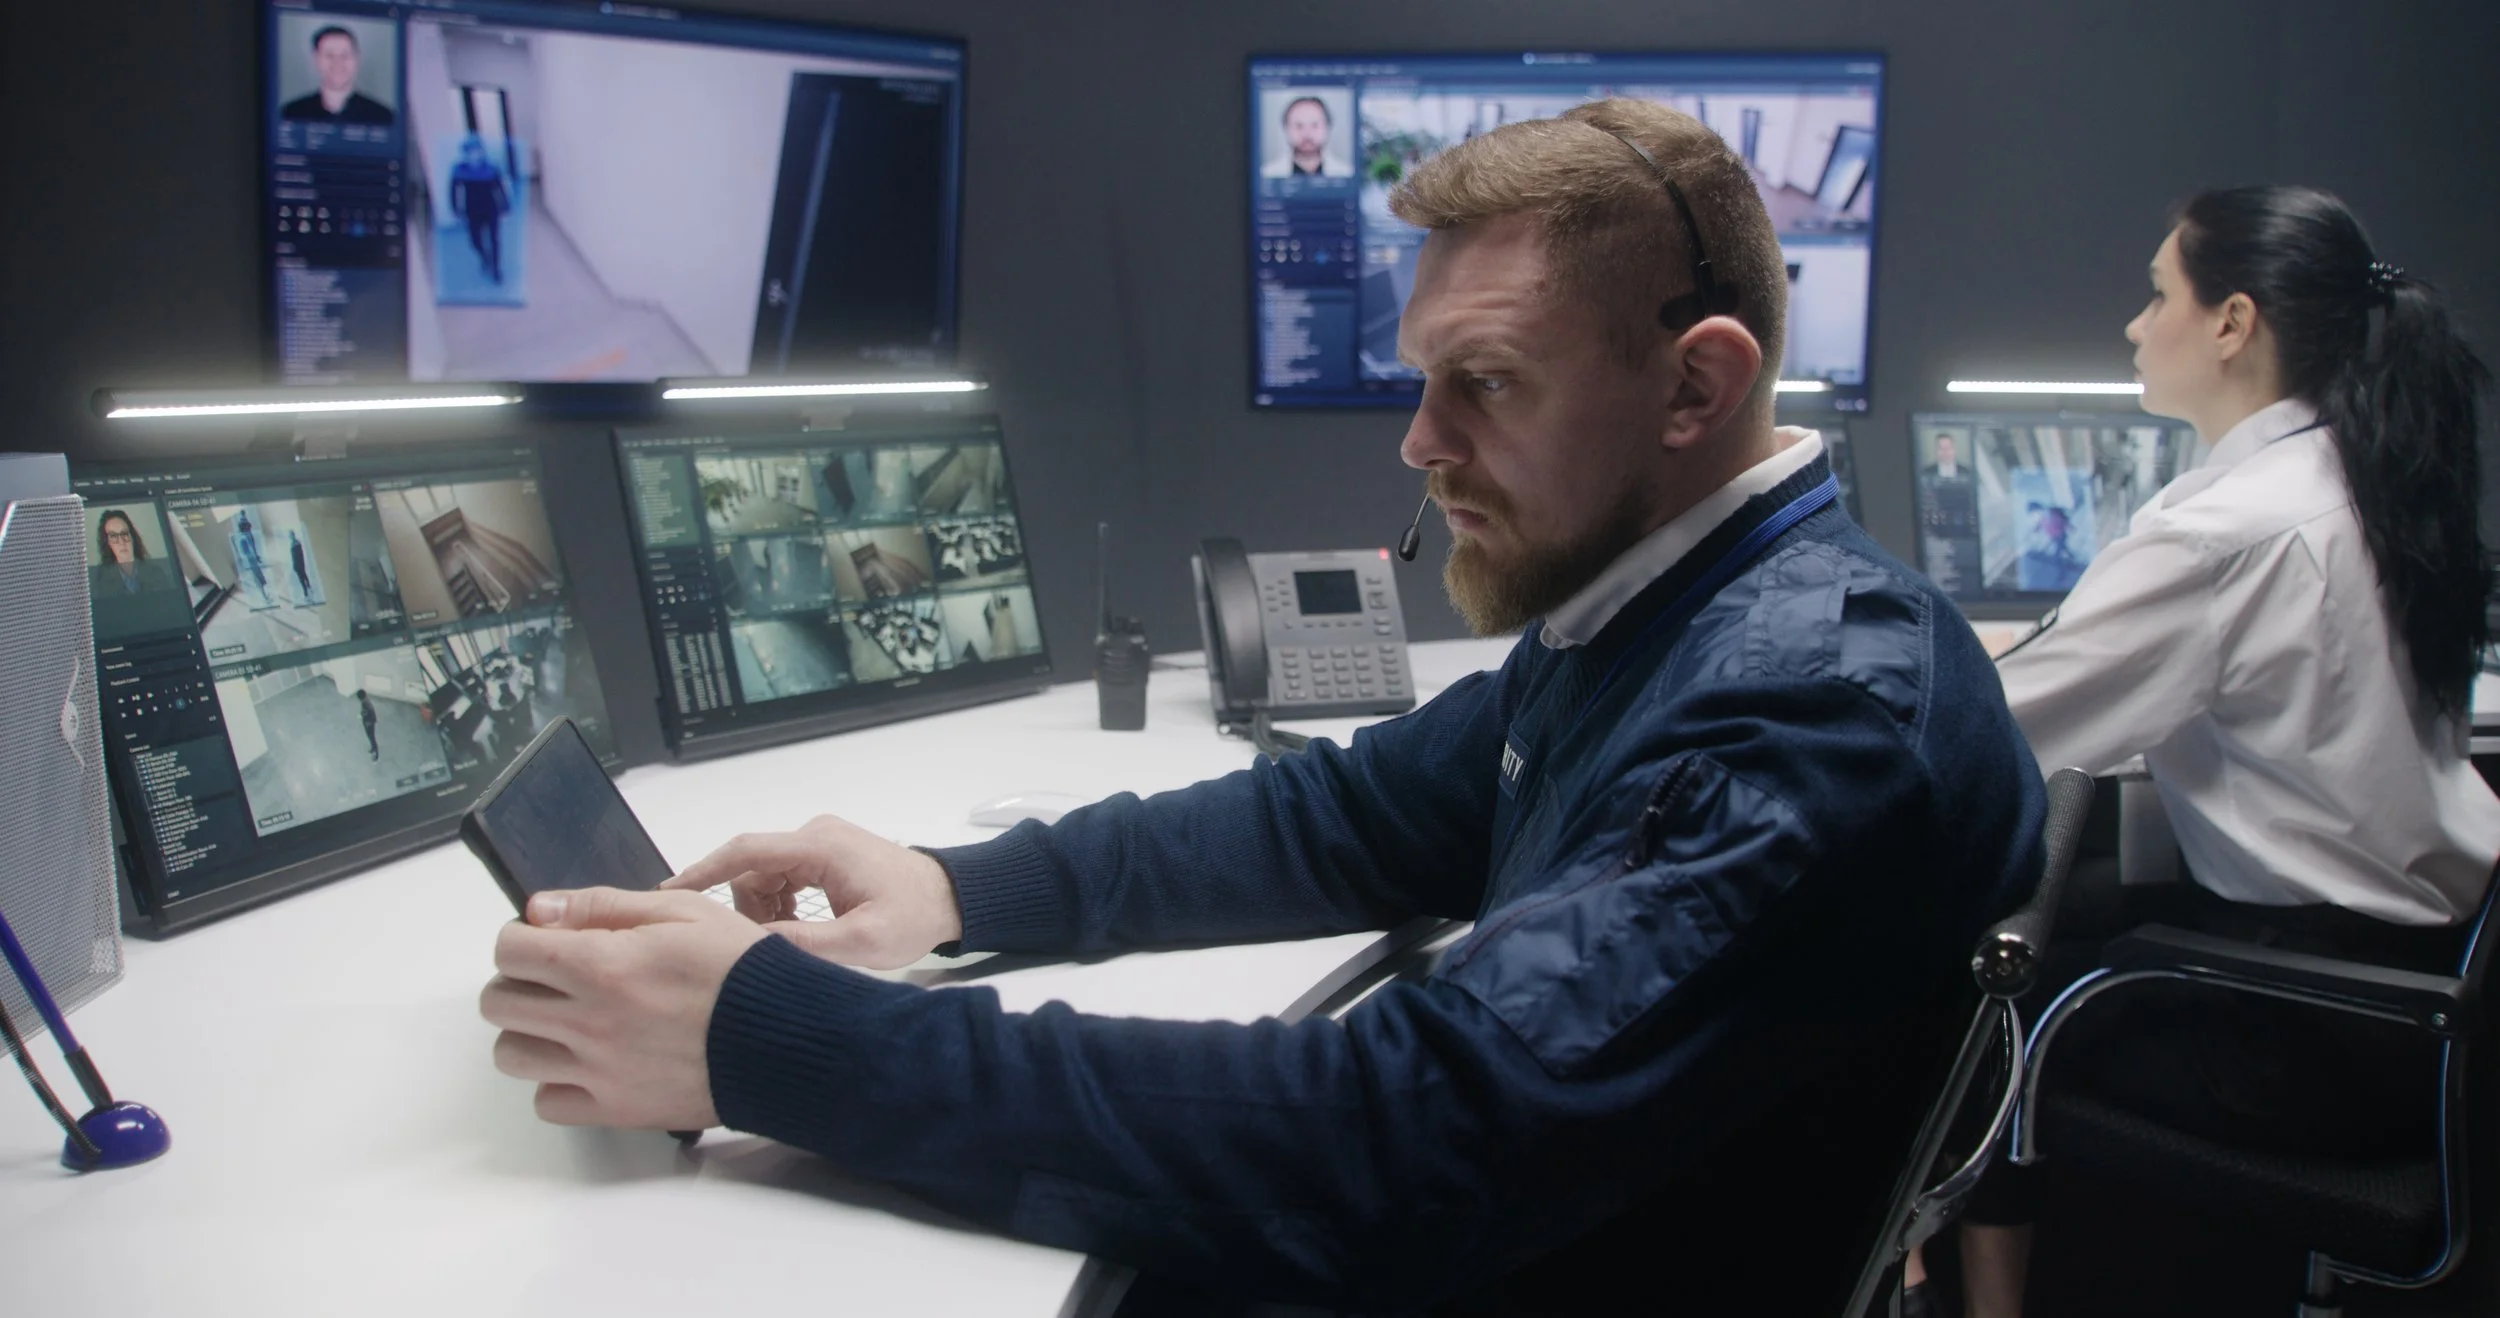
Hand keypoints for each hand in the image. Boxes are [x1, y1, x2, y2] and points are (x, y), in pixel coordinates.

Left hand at [479, 887, 768, 1129]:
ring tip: (568, 1023)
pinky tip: (588, 1062)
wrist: (789, 1037)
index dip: (521, 938)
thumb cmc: (744, 972)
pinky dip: (557, 1083)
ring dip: (531, 1034)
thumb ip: (603, 906)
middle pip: (498, 1003)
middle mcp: (589, 1020)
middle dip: (518, 982)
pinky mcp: (615, 1108)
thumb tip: (540, 910)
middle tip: (552, 979)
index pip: (511, 949)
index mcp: (602, 964)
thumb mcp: (682, 912)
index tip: (542, 941)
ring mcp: (598, 1070)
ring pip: (512, 1055)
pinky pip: (547, 1102)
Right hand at [659, 815, 962, 969]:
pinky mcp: (824, 854)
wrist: (951, 898)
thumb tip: (750, 948)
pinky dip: (780, 903)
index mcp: (820, 847)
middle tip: (765, 946)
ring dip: (766, 909)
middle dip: (747, 909)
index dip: (702, 872)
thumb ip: (805, 943)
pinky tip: (800, 927)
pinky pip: (782, 876)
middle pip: (751, 870)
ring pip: (764, 876)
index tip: (668, 894)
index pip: (745, 853)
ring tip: (793, 939)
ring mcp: (819, 842)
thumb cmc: (914, 916)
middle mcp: (814, 835)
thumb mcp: (861, 941)